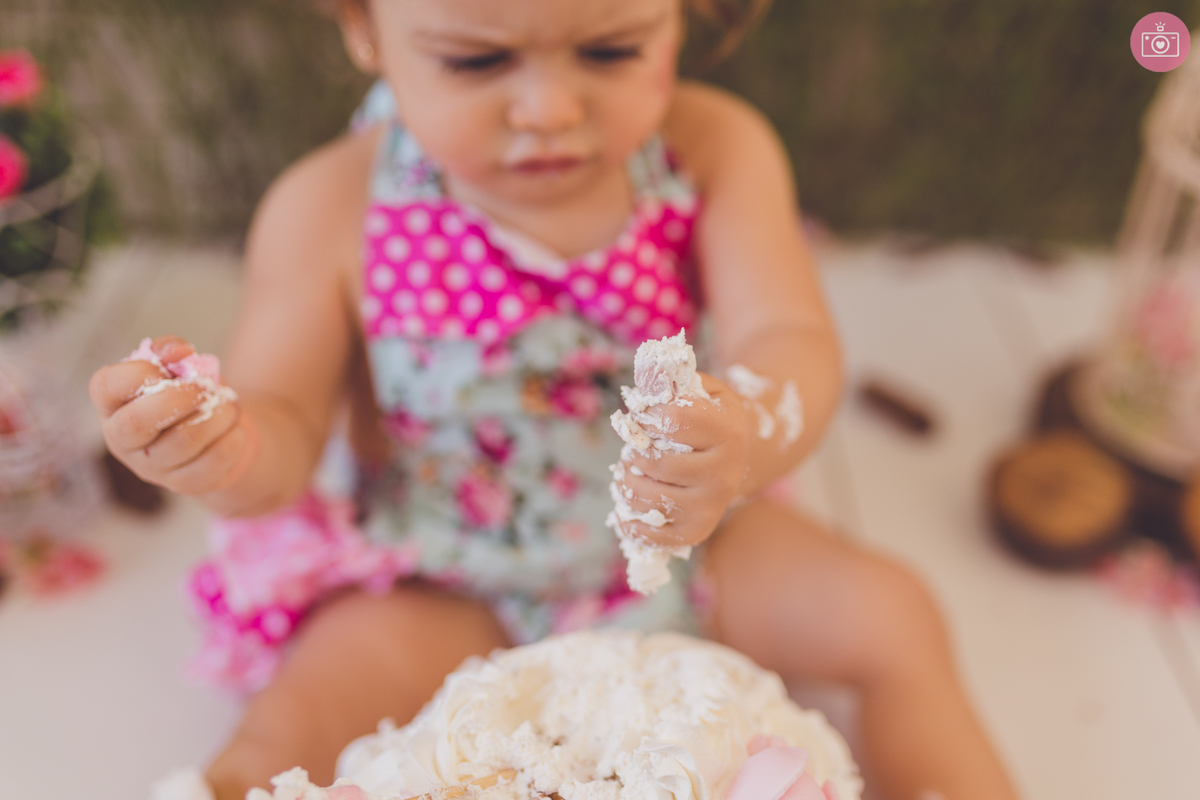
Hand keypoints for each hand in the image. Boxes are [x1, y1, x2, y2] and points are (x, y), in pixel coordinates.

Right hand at [89, 335, 249, 496]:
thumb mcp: (178, 365)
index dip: (138, 372)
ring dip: (217, 416)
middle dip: (180, 398)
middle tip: (205, 388)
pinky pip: (209, 464)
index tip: (169, 366)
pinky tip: (236, 431)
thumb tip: (178, 352)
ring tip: (230, 405)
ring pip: (183, 441)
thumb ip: (170, 349)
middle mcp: (123, 439)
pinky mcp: (183, 484)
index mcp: (113, 405)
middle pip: (138, 422)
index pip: (105, 387)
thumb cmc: (189, 394)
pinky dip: (231, 441)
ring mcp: (152, 467)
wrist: (220, 433)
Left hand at [611, 371, 751, 547]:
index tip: (643, 415)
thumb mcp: (701, 388)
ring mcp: (712, 506)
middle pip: (656, 462)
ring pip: (648, 497)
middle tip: (633, 445)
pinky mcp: (697, 531)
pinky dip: (629, 520)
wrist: (741, 457)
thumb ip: (672, 377)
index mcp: (728, 431)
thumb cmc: (711, 417)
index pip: (672, 419)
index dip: (646, 414)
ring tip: (628, 470)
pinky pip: (651, 534)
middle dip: (634, 449)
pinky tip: (627, 506)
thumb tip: (646, 368)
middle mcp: (725, 473)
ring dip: (626, 481)